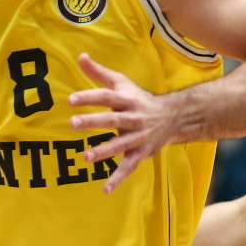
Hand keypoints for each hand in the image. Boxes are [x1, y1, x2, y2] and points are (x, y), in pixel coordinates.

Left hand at [68, 53, 173, 193]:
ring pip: (120, 145)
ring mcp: (138, 137)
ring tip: (85, 156)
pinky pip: (129, 167)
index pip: (106, 96)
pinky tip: (105, 189)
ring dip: (103, 151)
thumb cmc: (139, 98)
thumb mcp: (122, 83)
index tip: (71, 99)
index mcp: (127, 99)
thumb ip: (99, 73)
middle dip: (93, 121)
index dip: (89, 97)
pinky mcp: (141, 153)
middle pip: (112, 120)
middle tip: (73, 123)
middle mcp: (134, 118)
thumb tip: (80, 56)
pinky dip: (117, 179)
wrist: (174, 116)